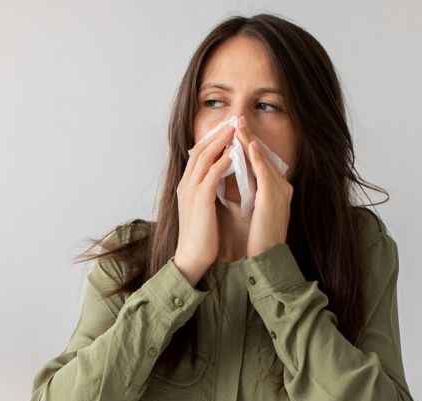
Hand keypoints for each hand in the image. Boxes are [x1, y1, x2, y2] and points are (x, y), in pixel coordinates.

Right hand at [175, 123, 234, 285]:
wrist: (192, 257)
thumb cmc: (201, 237)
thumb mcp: (203, 209)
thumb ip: (208, 192)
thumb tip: (220, 181)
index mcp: (186, 186)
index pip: (197, 155)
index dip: (212, 140)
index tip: (226, 130)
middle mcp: (185, 184)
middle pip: (200, 150)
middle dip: (217, 134)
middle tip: (233, 121)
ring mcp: (191, 190)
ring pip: (205, 157)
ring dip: (221, 141)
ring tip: (235, 130)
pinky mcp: (200, 199)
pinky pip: (212, 173)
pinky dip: (224, 161)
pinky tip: (236, 153)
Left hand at [234, 118, 292, 258]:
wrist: (267, 258)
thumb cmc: (257, 238)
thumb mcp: (251, 209)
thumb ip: (246, 191)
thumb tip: (229, 177)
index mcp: (276, 190)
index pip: (261, 161)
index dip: (248, 145)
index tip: (236, 131)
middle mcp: (282, 186)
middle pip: (263, 155)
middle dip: (249, 136)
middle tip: (237, 119)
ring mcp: (280, 190)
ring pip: (263, 159)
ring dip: (250, 140)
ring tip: (238, 125)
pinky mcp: (274, 197)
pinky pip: (264, 172)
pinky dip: (256, 157)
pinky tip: (247, 145)